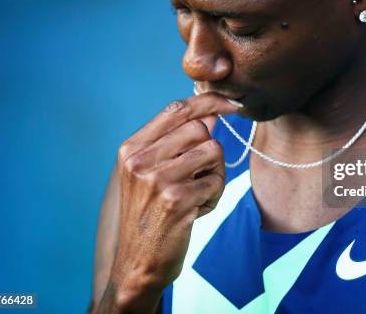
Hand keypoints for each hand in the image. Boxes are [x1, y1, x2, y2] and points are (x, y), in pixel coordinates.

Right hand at [102, 93, 239, 311]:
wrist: (137, 264)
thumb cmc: (150, 216)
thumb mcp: (152, 175)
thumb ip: (177, 143)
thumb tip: (213, 114)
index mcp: (131, 149)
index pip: (176, 109)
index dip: (209, 101)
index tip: (233, 104)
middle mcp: (140, 160)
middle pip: (200, 129)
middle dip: (210, 152)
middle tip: (199, 178)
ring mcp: (156, 179)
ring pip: (213, 151)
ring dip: (215, 175)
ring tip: (196, 196)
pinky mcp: (176, 200)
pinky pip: (217, 181)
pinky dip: (214, 197)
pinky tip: (195, 212)